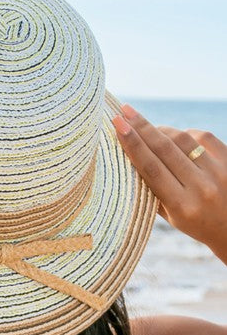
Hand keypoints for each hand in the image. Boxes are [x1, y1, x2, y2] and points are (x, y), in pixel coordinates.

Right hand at [113, 104, 226, 264]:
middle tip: (124, 111)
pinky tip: (175, 138)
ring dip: (160, 130)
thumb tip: (131, 155)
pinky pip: (202, 136)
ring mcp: (218, 172)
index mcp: (182, 206)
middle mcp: (201, 188)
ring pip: (183, 139)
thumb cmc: (196, 223)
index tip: (118, 125)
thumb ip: (152, 190)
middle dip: (141, 127)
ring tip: (145, 127)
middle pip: (165, 149)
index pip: (151, 169)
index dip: (133, 145)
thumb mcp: (171, 216)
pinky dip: (185, 134)